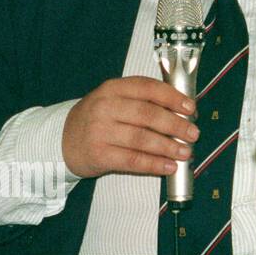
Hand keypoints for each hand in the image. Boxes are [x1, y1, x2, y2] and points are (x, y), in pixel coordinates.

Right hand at [62, 77, 198, 178]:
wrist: (62, 140)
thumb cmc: (99, 119)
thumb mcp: (115, 100)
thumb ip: (143, 100)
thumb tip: (182, 111)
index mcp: (113, 88)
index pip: (148, 88)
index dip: (173, 98)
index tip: (191, 108)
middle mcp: (105, 107)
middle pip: (148, 115)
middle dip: (176, 125)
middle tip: (193, 134)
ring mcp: (99, 131)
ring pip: (142, 139)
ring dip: (169, 147)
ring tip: (186, 152)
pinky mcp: (98, 154)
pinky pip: (132, 160)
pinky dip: (154, 164)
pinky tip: (169, 166)